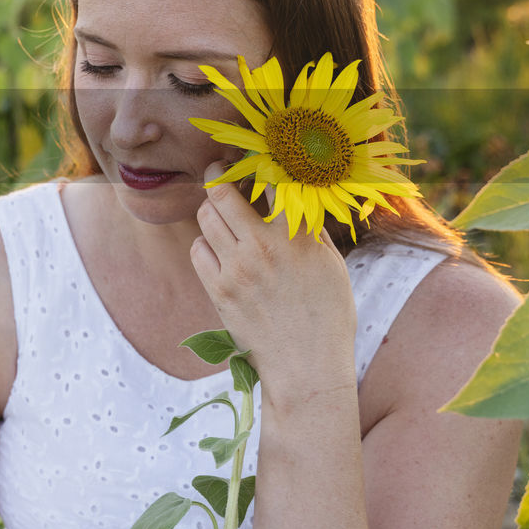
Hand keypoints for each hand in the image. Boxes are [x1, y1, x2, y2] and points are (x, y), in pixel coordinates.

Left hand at [189, 162, 357, 388]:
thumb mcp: (330, 263)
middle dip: (218, 176)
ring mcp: (237, 268)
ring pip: (205, 217)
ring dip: (211, 209)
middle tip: (219, 172)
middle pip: (222, 192)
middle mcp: (263, 246)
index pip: (270, 180)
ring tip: (220, 212)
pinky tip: (217, 248)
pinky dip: (204, 243)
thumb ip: (308, 228)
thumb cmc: (327, 315)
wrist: (307, 366)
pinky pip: (197, 250)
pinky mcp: (218, 290)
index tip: (254, 162)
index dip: (259, 165)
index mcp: (296, 235)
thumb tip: (293, 196)